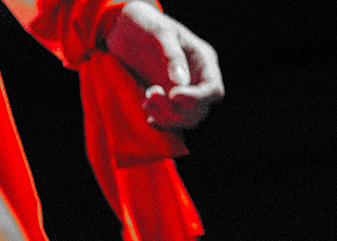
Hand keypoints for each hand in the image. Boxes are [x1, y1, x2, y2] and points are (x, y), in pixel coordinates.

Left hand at [104, 1, 223, 129]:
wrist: (122, 26)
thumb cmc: (145, 22)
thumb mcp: (160, 31)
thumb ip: (172, 55)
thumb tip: (180, 84)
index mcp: (203, 60)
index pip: (213, 91)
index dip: (197, 99)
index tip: (173, 94)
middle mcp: (196, 79)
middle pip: (199, 111)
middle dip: (175, 109)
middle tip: (151, 92)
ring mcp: (181, 91)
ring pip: (184, 120)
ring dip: (165, 116)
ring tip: (146, 98)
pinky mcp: (165, 100)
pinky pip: (169, 121)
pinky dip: (159, 121)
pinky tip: (146, 109)